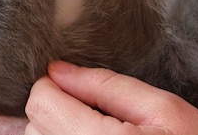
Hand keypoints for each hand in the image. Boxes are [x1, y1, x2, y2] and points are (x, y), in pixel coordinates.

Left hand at [25, 61, 197, 134]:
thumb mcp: (162, 109)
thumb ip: (104, 85)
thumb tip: (57, 69)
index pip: (40, 102)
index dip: (55, 85)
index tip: (79, 87)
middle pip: (35, 123)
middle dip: (57, 107)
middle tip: (97, 111)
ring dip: (58, 128)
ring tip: (99, 131)